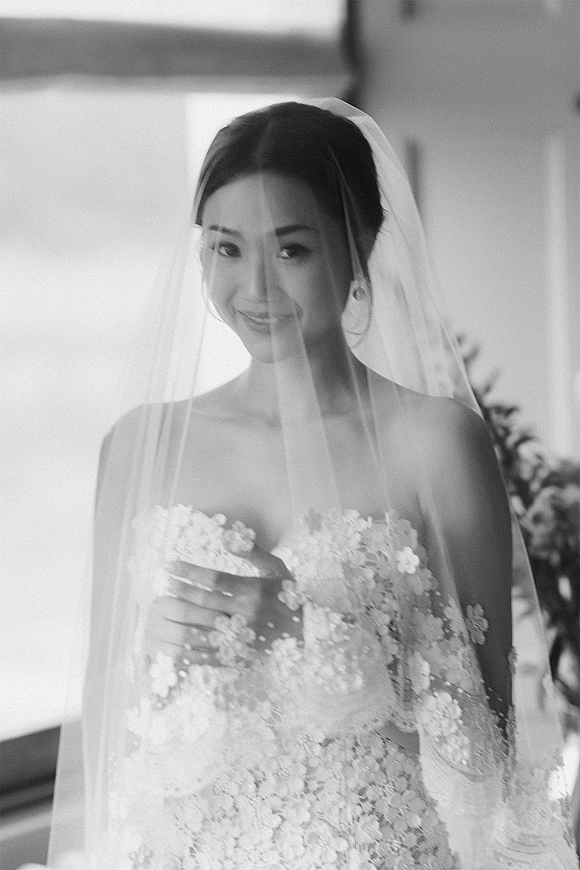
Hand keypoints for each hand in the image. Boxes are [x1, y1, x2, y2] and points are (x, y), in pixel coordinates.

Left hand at [144, 544, 301, 667]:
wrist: (307, 631)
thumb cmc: (288, 594)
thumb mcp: (276, 567)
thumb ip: (252, 552)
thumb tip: (226, 538)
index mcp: (254, 590)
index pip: (215, 579)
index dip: (190, 572)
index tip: (171, 565)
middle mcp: (247, 613)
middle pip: (205, 601)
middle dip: (181, 591)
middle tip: (165, 583)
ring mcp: (243, 636)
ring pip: (204, 626)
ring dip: (182, 616)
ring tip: (166, 606)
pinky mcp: (242, 654)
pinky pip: (211, 651)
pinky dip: (192, 645)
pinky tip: (177, 637)